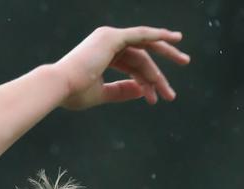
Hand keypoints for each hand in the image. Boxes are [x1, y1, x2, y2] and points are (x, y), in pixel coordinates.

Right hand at [56, 26, 189, 109]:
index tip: (157, 99)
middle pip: (141, 56)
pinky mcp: (112, 37)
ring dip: (166, 53)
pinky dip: (157, 35)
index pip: (131, 66)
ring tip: (184, 61)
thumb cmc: (73, 93)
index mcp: (102, 56)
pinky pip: (141, 35)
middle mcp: (106, 43)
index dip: (146, 82)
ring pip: (145, 47)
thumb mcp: (102, 94)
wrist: (59, 87)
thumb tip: (142, 91)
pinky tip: (173, 39)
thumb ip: (121, 91)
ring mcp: (109, 38)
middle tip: (177, 77)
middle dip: (159, 70)